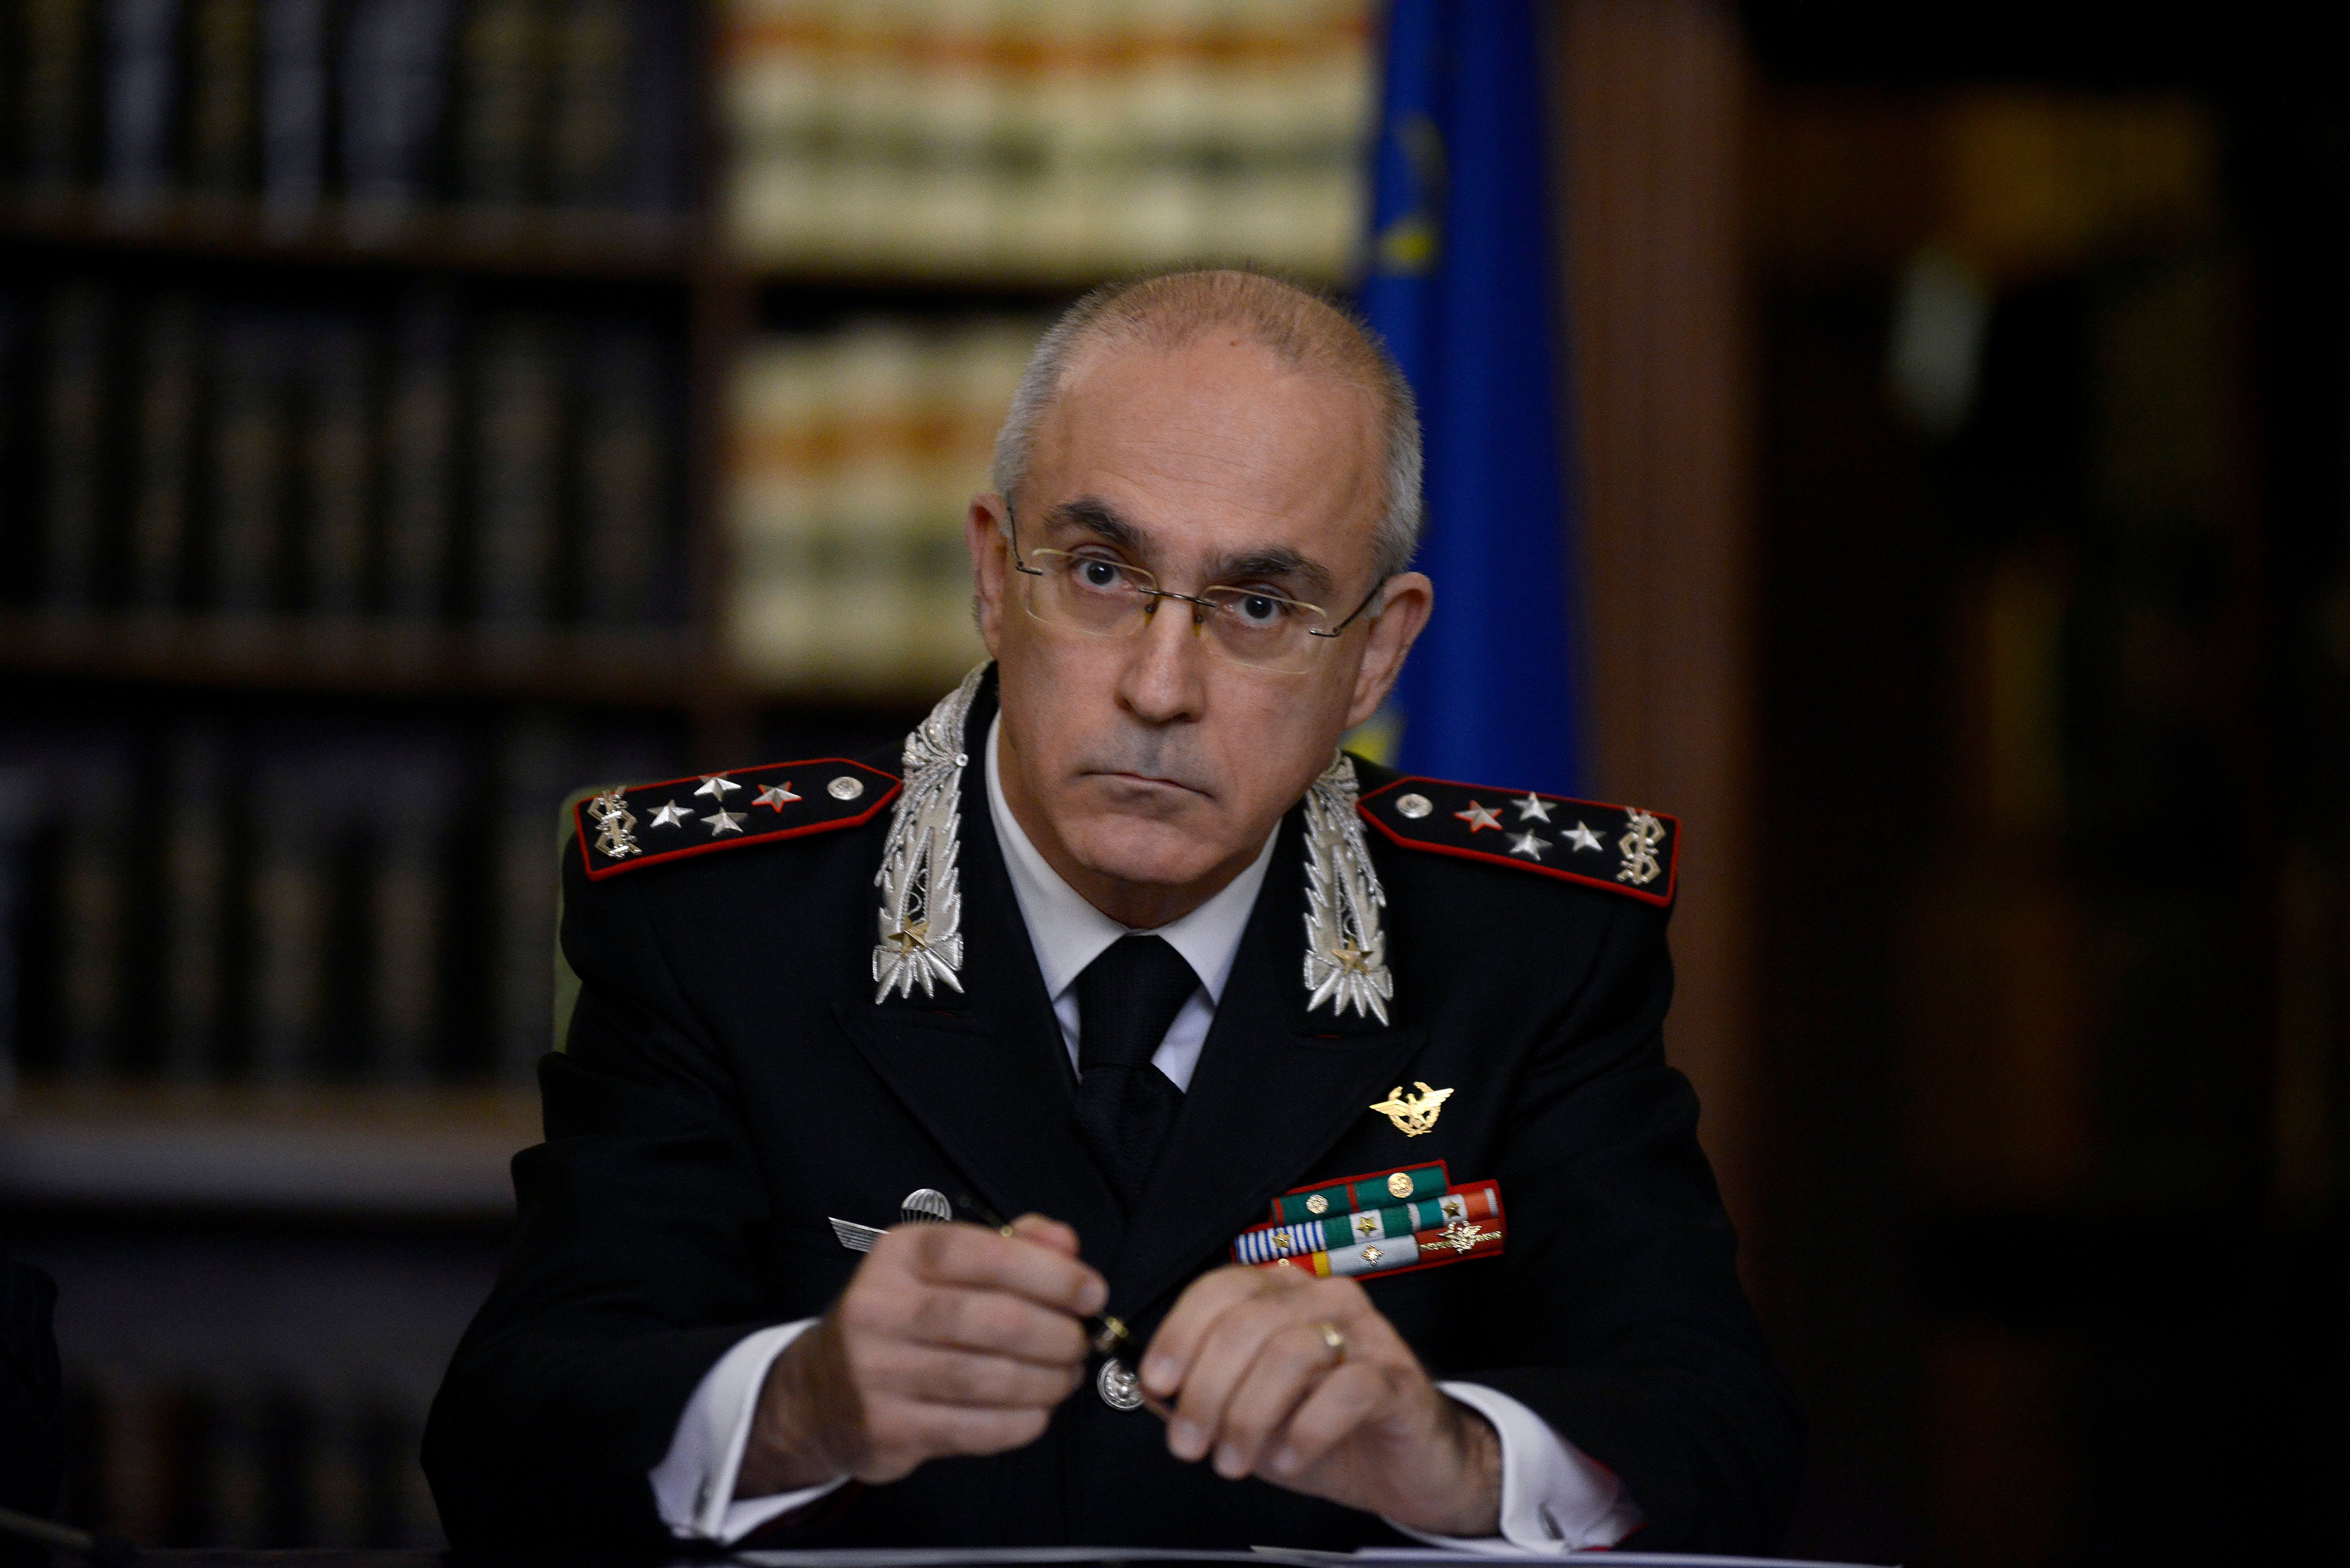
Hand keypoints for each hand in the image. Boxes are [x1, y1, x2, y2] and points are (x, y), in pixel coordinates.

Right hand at [738, 1215, 1104, 1492]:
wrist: (819, 1393)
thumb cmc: (902, 1318)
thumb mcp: (942, 1266)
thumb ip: (1009, 1245)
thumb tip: (1065, 1242)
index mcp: (899, 1255)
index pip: (984, 1253)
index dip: (1050, 1273)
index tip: (1092, 1293)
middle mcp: (880, 1308)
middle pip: (994, 1320)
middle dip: (1057, 1334)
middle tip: (1082, 1342)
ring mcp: (876, 1372)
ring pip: (988, 1379)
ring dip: (1046, 1381)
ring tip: (1066, 1376)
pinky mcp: (885, 1429)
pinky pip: (974, 1429)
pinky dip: (1021, 1422)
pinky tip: (1037, 1411)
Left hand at [1140, 1264, 1501, 1535]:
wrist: (1407, 1464)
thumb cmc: (1320, 1427)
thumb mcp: (1250, 1410)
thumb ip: (1207, 1392)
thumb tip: (1154, 1392)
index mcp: (1282, 1292)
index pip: (1219, 1289)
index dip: (1180, 1333)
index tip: (1156, 1385)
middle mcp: (1323, 1298)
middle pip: (1247, 1323)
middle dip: (1206, 1389)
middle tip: (1188, 1445)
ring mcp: (1366, 1333)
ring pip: (1291, 1353)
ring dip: (1248, 1415)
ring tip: (1232, 1463)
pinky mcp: (1396, 1378)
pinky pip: (1346, 1390)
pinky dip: (1306, 1429)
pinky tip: (1288, 1461)